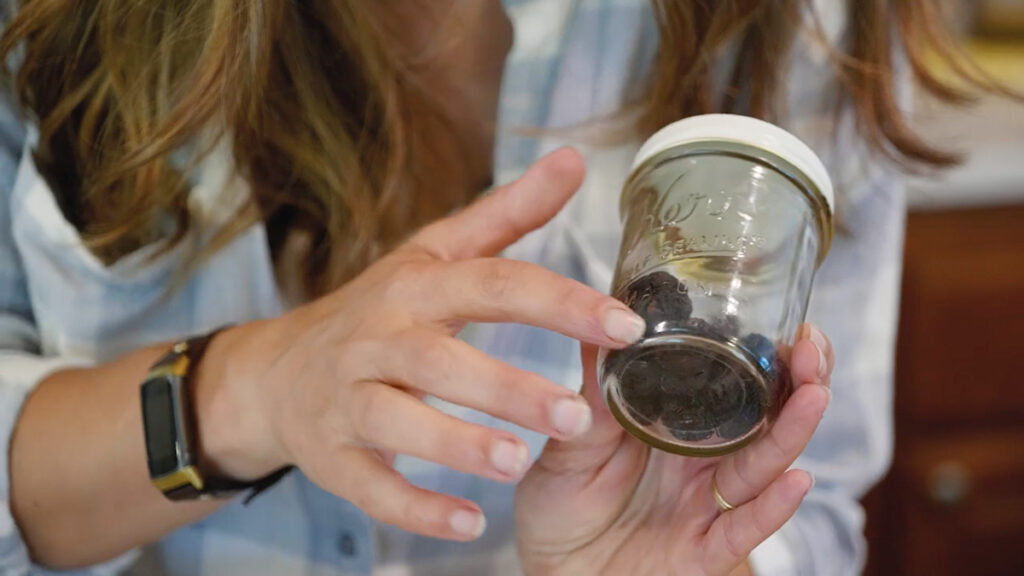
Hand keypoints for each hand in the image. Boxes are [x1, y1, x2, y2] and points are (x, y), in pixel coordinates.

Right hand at [200, 149, 646, 540]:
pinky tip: (470, 523)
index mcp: (416, 288)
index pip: (492, 285)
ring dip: (456, 444)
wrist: (277, 372)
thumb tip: (575, 160)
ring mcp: (348, 400)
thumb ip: (508, 215)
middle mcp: (378, 339)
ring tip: (517, 465)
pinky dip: (415, 508)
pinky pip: (370, 485)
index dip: (558, 302)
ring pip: (397, 420)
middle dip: (507, 387)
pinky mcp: (333, 456)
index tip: (625, 325)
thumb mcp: (435, 254)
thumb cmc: (378, 309)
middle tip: (577, 416)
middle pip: (440, 359)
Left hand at [515, 325, 834, 575]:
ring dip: (792, 432)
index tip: (782, 320)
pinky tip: (797, 481)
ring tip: (815, 395)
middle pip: (762, 419)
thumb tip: (599, 320)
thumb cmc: (559, 505)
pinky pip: (740, 530)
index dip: (762, 354)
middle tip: (810, 348)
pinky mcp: (701, 553)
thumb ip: (592, 391)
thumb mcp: (569, 440)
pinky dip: (771, 508)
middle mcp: (700, 462)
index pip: (730, 384)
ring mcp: (705, 506)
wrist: (549, 569)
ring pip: (760, 466)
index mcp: (673, 427)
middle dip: (794, 382)